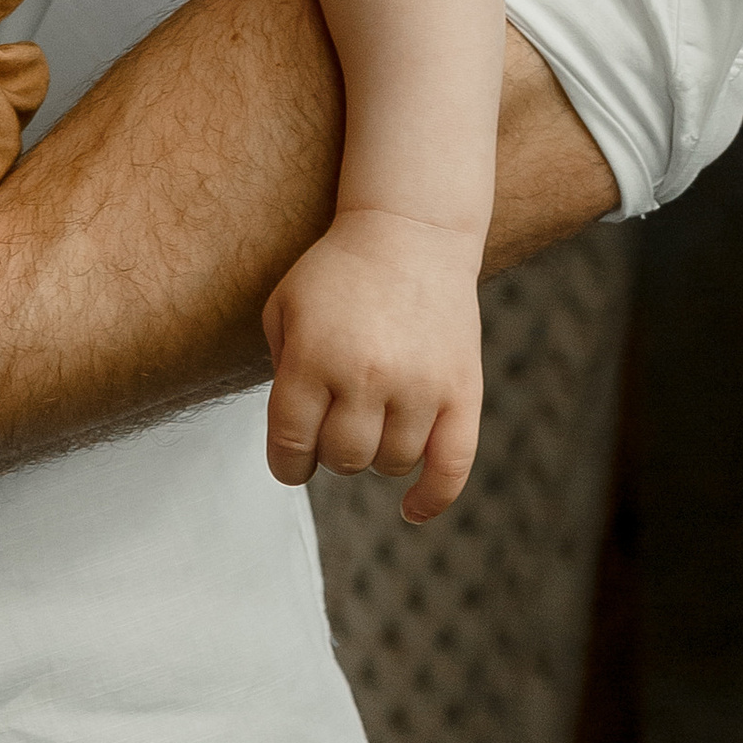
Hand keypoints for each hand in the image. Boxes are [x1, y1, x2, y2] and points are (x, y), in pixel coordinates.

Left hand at [261, 207, 483, 522]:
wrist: (412, 233)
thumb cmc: (337, 272)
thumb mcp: (284, 307)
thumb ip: (279, 372)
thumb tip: (291, 438)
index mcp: (313, 357)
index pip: (291, 442)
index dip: (286, 464)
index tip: (290, 463)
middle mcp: (366, 377)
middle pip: (342, 458)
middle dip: (330, 450)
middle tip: (333, 422)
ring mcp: (419, 387)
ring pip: (390, 463)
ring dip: (374, 454)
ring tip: (371, 421)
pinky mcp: (463, 392)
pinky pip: (452, 468)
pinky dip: (432, 499)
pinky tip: (411, 510)